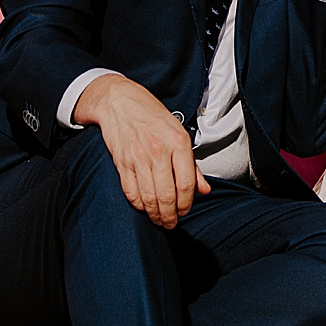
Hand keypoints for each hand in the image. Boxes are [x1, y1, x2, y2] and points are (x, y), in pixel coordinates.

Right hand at [77, 72, 208, 228]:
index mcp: (178, 142)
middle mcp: (159, 150)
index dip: (186, 204)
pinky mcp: (122, 162)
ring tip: (158, 219)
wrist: (120, 102)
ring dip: (154, 214)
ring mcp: (138, 157)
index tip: (184, 212)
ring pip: (148, 197)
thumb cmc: (153, 117)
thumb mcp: (179, 133)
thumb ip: (192, 165)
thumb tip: (204, 190)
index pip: (186, 184)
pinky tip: (143, 207)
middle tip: (171, 223)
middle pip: (167, 195)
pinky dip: (138, 204)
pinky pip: (131, 192)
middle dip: (170, 216)